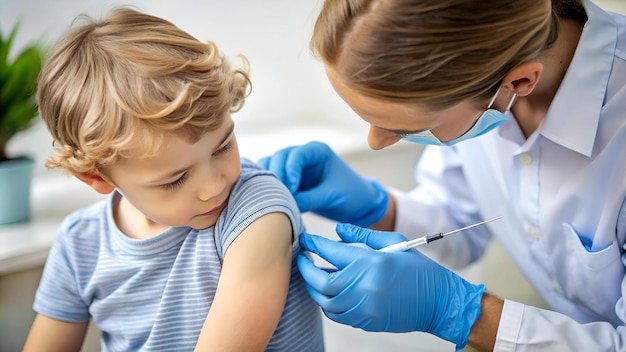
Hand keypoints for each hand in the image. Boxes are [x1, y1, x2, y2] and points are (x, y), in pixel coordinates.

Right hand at [258, 141, 387, 226]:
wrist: (358, 204)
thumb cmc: (352, 195)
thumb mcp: (331, 197)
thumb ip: (307, 199)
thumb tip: (282, 203)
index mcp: (317, 151)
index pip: (296, 154)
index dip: (290, 171)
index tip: (292, 190)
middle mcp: (303, 155)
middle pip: (279, 157)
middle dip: (277, 176)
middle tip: (279, 196)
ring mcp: (294, 166)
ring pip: (270, 166)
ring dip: (269, 181)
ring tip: (274, 199)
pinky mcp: (289, 179)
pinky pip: (271, 178)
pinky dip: (268, 186)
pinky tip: (271, 200)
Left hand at [297, 224, 484, 349]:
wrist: (439, 302)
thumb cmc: (419, 269)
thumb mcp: (395, 243)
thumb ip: (363, 235)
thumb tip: (338, 230)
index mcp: (372, 263)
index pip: (331, 252)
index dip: (314, 245)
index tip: (306, 240)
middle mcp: (365, 287)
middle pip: (321, 280)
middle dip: (306, 269)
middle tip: (302, 258)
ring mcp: (364, 307)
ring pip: (325, 300)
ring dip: (315, 287)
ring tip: (313, 274)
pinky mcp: (366, 321)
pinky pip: (336, 314)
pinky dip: (327, 302)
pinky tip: (329, 291)